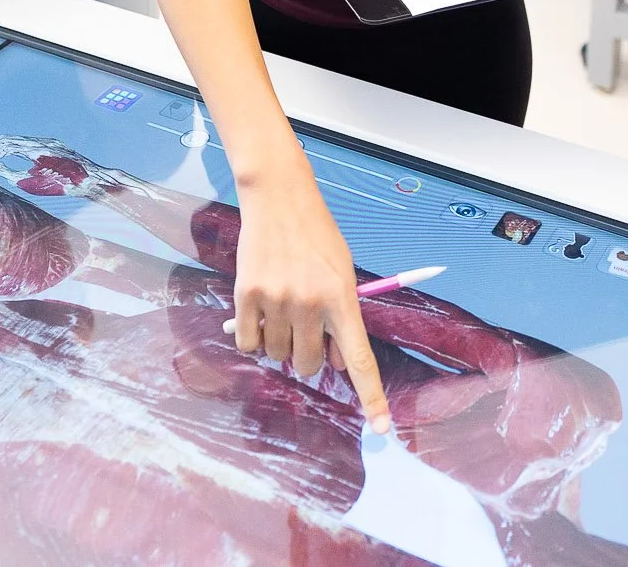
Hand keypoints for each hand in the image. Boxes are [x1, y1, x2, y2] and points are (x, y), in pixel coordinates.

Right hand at [230, 158, 390, 434]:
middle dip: (308, 357)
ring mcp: (276, 300)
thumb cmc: (316, 237)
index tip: (381, 427)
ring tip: (281, 306)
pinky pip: (246, 342)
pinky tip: (258, 310)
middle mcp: (310, 303)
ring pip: (276, 354)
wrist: (279, 199)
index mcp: (342, 298)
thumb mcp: (343, 273)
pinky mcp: (246, 296)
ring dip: (278, 343)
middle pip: (309, 365)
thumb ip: (342, 317)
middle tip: (306, 330)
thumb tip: (337, 364)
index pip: (360, 359)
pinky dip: (251, 337)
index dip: (371, 396)